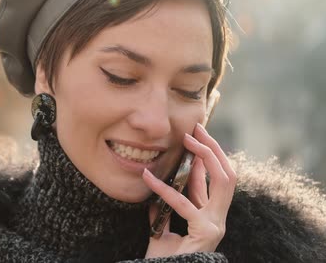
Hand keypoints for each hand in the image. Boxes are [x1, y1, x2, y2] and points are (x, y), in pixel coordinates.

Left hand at [141, 123, 236, 257]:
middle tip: (197, 128)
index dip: (203, 158)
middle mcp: (217, 219)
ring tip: (187, 139)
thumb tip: (157, 188)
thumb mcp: (161, 230)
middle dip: (215, 149)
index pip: (214, 181)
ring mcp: (215, 225)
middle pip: (228, 175)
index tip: (191, 139)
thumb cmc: (165, 261)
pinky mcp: (205, 231)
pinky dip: (166, 189)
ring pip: (224, 181)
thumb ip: (163, 210)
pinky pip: (185, 203)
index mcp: (209, 217)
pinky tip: (149, 177)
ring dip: (207, 155)